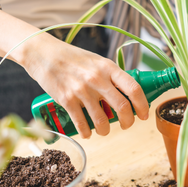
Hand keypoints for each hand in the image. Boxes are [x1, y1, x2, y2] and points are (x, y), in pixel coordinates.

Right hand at [0, 7, 148, 138]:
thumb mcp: (96, 61)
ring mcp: (81, 90)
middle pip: (122, 107)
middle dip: (128, 122)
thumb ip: (111, 75)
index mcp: (108, 67)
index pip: (133, 88)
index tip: (144, 114)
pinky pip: (81, 124)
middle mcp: (97, 79)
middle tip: (126, 124)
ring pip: (102, 120)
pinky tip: (88, 133)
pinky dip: (87, 133)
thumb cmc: (72, 58)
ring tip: (104, 130)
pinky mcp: (66, 100)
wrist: (43, 54)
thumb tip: (127, 93)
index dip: (143, 104)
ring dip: (106, 130)